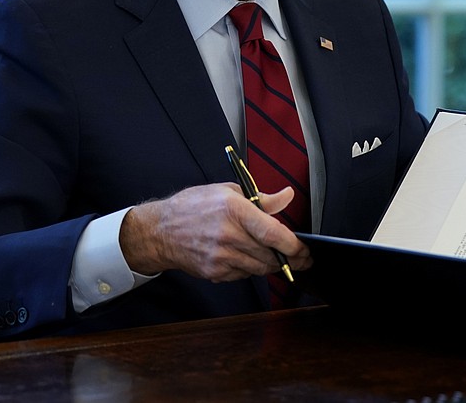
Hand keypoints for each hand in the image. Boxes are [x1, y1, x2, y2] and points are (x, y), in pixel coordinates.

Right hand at [119, 183, 310, 281]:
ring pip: (260, 268)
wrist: (160, 231)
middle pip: (270, 255)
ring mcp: (222, 257)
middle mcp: (229, 235)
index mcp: (235, 210)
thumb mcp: (227, 191)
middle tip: (302, 259)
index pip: (274, 234)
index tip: (305, 249)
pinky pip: (243, 274)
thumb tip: (286, 197)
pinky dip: (251, 268)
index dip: (294, 246)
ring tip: (279, 258)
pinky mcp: (215, 272)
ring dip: (272, 265)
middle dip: (290, 259)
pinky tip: (249, 258)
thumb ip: (261, 199)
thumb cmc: (192, 206)